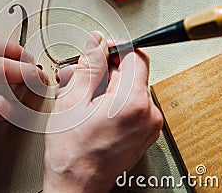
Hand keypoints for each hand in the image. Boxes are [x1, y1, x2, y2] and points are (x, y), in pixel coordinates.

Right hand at [44, 32, 162, 192]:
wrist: (77, 185)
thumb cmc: (72, 152)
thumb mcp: (73, 101)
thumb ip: (89, 66)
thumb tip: (97, 42)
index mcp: (134, 103)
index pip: (135, 56)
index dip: (115, 48)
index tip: (100, 51)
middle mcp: (149, 114)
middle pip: (131, 73)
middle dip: (104, 70)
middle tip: (79, 78)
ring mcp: (149, 126)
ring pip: (129, 88)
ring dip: (105, 86)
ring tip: (81, 96)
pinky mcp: (144, 133)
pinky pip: (131, 105)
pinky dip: (112, 100)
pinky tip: (91, 107)